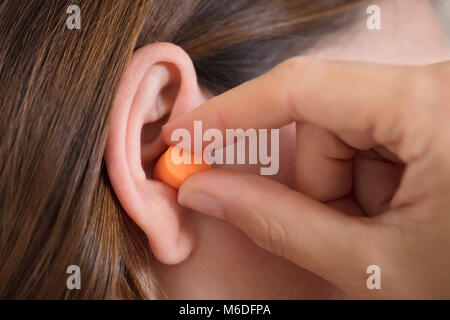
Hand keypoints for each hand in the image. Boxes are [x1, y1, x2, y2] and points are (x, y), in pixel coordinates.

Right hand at [162, 57, 449, 298]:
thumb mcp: (375, 265)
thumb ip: (277, 223)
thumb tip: (206, 189)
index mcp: (434, 107)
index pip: (302, 87)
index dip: (235, 111)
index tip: (191, 135)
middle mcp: (442, 86)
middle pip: (326, 116)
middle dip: (317, 179)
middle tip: (344, 231)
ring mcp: (443, 98)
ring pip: (348, 128)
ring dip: (346, 184)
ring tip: (390, 229)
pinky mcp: (443, 113)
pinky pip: (376, 133)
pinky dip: (370, 177)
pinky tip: (404, 212)